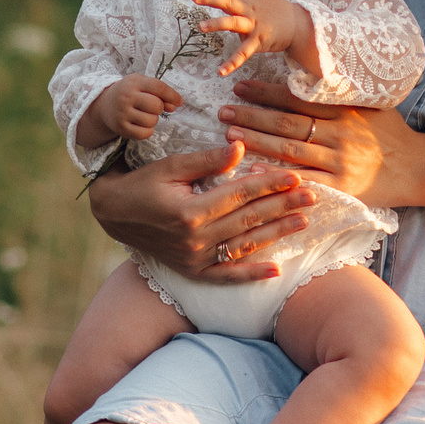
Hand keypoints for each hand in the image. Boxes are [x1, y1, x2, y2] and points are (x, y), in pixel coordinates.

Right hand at [80, 73, 182, 147]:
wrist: (105, 105)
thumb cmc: (130, 93)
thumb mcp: (143, 85)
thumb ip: (160, 93)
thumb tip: (175, 106)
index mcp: (134, 82)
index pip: (159, 87)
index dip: (172, 95)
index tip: (179, 102)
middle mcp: (127, 96)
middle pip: (156, 106)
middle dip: (160, 108)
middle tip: (153, 107)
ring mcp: (122, 113)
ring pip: (151, 121)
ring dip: (153, 120)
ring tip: (145, 115)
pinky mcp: (121, 128)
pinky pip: (144, 134)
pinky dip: (148, 131)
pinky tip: (142, 125)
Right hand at [86, 140, 315, 284]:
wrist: (113, 214)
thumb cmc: (141, 184)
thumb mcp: (170, 166)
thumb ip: (207, 160)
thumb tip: (240, 147)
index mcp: (190, 211)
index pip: (240, 194)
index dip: (269, 184)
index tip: (294, 176)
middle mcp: (195, 239)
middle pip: (248, 220)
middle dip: (282, 206)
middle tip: (312, 196)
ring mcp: (194, 259)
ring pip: (244, 246)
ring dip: (276, 234)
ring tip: (303, 222)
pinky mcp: (192, 271)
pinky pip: (226, 276)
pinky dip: (251, 274)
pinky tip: (276, 270)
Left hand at [190, 0, 315, 76]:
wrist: (300, 25)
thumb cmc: (277, 12)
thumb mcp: (259, 1)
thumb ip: (242, 1)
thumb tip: (224, 1)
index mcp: (249, 0)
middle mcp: (250, 10)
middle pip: (229, 2)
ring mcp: (255, 25)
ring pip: (233, 22)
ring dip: (217, 24)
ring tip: (201, 26)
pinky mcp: (260, 41)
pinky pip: (244, 52)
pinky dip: (233, 62)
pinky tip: (221, 71)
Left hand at [218, 79, 424, 209]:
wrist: (419, 167)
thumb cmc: (391, 134)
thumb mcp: (370, 106)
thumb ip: (339, 96)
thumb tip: (304, 78)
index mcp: (344, 110)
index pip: (297, 98)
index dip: (266, 92)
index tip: (240, 87)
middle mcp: (339, 133)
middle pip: (287, 122)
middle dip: (251, 116)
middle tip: (222, 111)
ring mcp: (339, 161)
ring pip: (290, 149)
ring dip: (256, 142)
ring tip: (229, 135)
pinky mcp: (341, 186)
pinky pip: (304, 179)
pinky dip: (278, 175)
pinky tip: (253, 171)